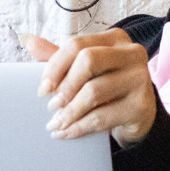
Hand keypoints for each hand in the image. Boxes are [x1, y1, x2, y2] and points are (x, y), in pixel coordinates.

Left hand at [24, 29, 156, 145]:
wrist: (138, 114)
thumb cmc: (108, 86)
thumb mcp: (85, 70)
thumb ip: (60, 56)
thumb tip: (28, 40)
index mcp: (114, 39)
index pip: (77, 44)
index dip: (55, 66)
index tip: (43, 88)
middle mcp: (131, 53)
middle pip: (88, 61)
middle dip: (64, 86)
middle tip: (51, 105)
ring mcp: (140, 78)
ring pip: (94, 91)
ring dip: (69, 111)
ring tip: (56, 122)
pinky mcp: (141, 105)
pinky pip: (103, 116)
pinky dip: (80, 126)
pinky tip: (68, 132)